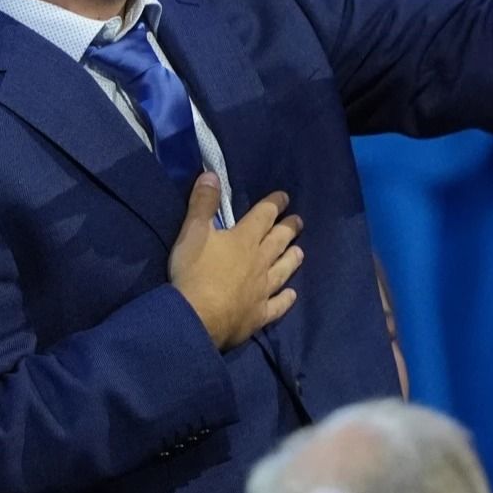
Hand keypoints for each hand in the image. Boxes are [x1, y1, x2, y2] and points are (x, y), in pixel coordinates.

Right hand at [169, 174, 303, 350]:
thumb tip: (212, 174)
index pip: (263, 216)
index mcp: (244, 239)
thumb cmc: (194, 272)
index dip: (274, 204)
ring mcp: (262, 290)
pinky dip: (285, 299)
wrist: (197, 318)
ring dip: (292, 259)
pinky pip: (277, 305)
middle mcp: (259, 262)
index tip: (285, 197)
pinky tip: (292, 294)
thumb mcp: (192, 232)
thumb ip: (203, 203)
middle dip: (289, 229)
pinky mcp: (259, 315)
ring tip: (300, 252)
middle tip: (299, 221)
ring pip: (282, 270)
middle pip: (278, 241)